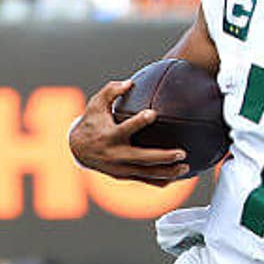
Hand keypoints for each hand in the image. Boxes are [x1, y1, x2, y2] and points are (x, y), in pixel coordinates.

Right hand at [67, 80, 189, 184]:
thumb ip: (111, 91)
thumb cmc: (91, 121)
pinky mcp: (124, 176)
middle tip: (182, 153)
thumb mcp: (96, 104)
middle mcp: (115, 154)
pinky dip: (161, 181)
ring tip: (186, 167)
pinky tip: (178, 178)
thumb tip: (130, 83)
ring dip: (167, 172)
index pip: (126, 128)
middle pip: (142, 158)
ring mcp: (120, 168)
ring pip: (147, 173)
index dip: (139, 122)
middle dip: (163, 157)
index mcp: (109, 135)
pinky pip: (145, 180)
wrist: (77, 149)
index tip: (153, 113)